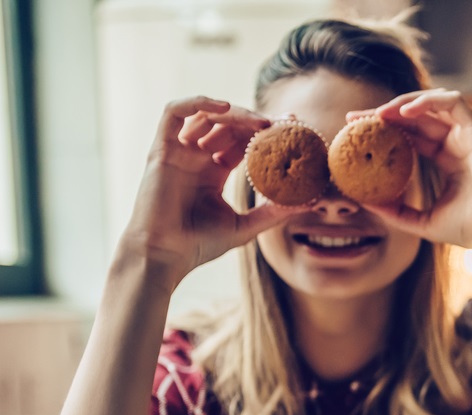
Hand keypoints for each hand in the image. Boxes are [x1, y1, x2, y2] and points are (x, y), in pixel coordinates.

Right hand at [121, 96, 280, 285]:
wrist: (164, 255)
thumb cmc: (198, 245)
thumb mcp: (245, 227)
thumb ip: (274, 213)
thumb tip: (311, 203)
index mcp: (213, 172)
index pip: (242, 142)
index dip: (266, 132)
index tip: (293, 127)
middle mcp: (195, 158)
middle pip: (227, 125)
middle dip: (256, 120)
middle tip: (284, 123)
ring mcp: (178, 152)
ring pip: (207, 116)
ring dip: (235, 114)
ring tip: (261, 123)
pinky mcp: (161, 149)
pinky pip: (173, 112)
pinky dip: (197, 102)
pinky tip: (225, 108)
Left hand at [352, 89, 471, 256]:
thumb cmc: (469, 231)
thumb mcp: (421, 221)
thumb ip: (395, 211)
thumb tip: (363, 202)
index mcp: (447, 159)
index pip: (411, 134)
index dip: (384, 129)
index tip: (355, 133)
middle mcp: (457, 143)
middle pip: (416, 116)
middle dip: (384, 113)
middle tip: (354, 119)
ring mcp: (469, 136)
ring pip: (433, 103)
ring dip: (403, 103)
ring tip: (377, 114)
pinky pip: (453, 102)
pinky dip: (429, 100)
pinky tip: (404, 112)